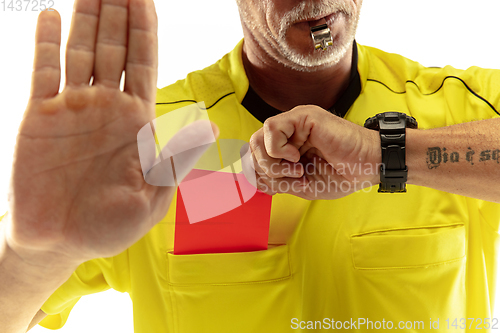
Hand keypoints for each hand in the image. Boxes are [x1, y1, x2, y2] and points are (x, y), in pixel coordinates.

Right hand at [5, 0, 215, 266]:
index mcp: (136, 122)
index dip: (144, 30)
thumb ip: (176, 159)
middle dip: (116, 12)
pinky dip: (45, 43)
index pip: (143, 63)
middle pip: (113, 47)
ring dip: (85, 17)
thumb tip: (209, 125)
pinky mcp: (38, 117)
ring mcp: (71, 108)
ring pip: (80, 50)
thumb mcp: (152, 196)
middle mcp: (106, 107)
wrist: (59, 244)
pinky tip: (49, 15)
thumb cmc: (109, 227)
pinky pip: (42, 71)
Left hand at [245, 105, 380, 199]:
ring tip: (296, 169)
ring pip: (257, 139)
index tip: (277, 186)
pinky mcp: (302, 116)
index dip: (257, 175)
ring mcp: (294, 123)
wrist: (368, 166)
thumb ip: (276, 181)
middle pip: (252, 149)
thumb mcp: (301, 186)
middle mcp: (287, 133)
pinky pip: (271, 128)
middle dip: (265, 171)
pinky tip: (296, 156)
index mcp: (286, 147)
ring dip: (272, 162)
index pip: (254, 156)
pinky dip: (278, 149)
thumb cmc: (342, 175)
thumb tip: (251, 179)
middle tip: (291, 178)